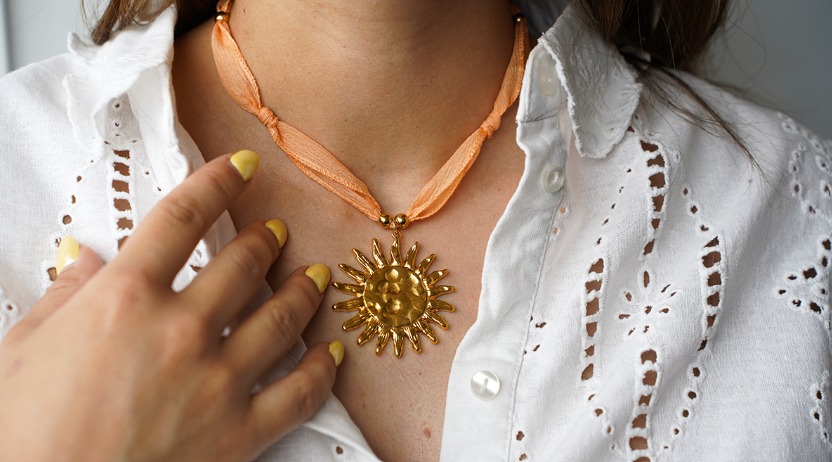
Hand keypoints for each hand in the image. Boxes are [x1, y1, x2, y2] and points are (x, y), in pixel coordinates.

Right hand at [0, 150, 342, 461]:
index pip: (182, 219)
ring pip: (280, 318)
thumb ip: (62, 296)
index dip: (217, 183)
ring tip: (315, 276)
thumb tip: (82, 258)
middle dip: (264, 239)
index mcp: (124, 300)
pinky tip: (332, 353)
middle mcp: (180, 331)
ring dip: (302, 290)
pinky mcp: (240, 434)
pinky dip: (322, 371)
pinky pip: (299, 393)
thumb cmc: (20, 434)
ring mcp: (217, 382)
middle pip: (241, 265)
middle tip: (276, 230)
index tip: (243, 166)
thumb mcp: (21, 351)